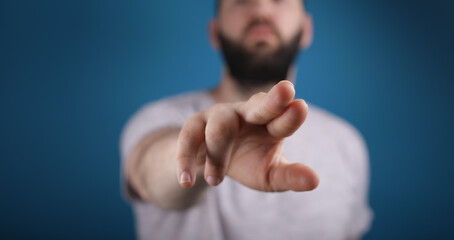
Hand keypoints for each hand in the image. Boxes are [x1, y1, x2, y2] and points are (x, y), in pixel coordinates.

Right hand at [176, 81, 318, 191]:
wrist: (211, 163)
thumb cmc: (248, 162)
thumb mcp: (269, 175)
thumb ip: (289, 176)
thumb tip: (315, 181)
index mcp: (270, 123)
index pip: (283, 119)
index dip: (291, 115)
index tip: (300, 107)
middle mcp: (247, 113)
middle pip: (260, 105)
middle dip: (272, 100)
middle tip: (286, 91)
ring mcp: (219, 116)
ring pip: (221, 127)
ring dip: (218, 155)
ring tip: (216, 181)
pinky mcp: (195, 125)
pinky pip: (189, 139)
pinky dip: (186, 159)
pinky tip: (186, 181)